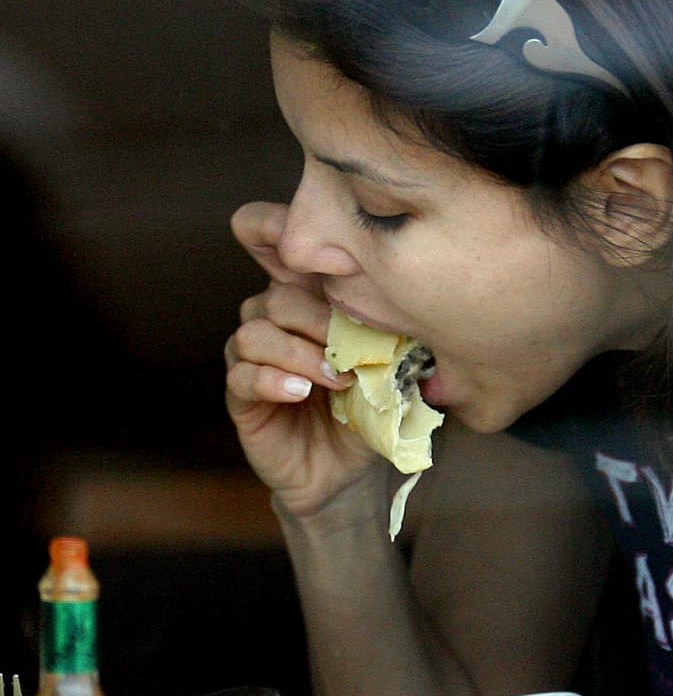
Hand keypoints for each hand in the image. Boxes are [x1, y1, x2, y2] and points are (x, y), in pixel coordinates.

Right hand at [225, 202, 379, 513]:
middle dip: (317, 319)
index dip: (273, 227)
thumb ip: (386, 322)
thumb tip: (407, 297)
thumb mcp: (387, 356)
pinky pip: (242, 375)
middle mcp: (273, 319)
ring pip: (255, 333)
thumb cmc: (371, 401)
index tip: (318, 247)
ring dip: (300, 353)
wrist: (351, 467)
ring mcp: (253, 357)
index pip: (266, 239)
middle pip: (276, 296)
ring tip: (336, 377)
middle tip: (353, 347)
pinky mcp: (242, 397)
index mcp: (306, 296)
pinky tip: (302, 392)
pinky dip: (274, 380)